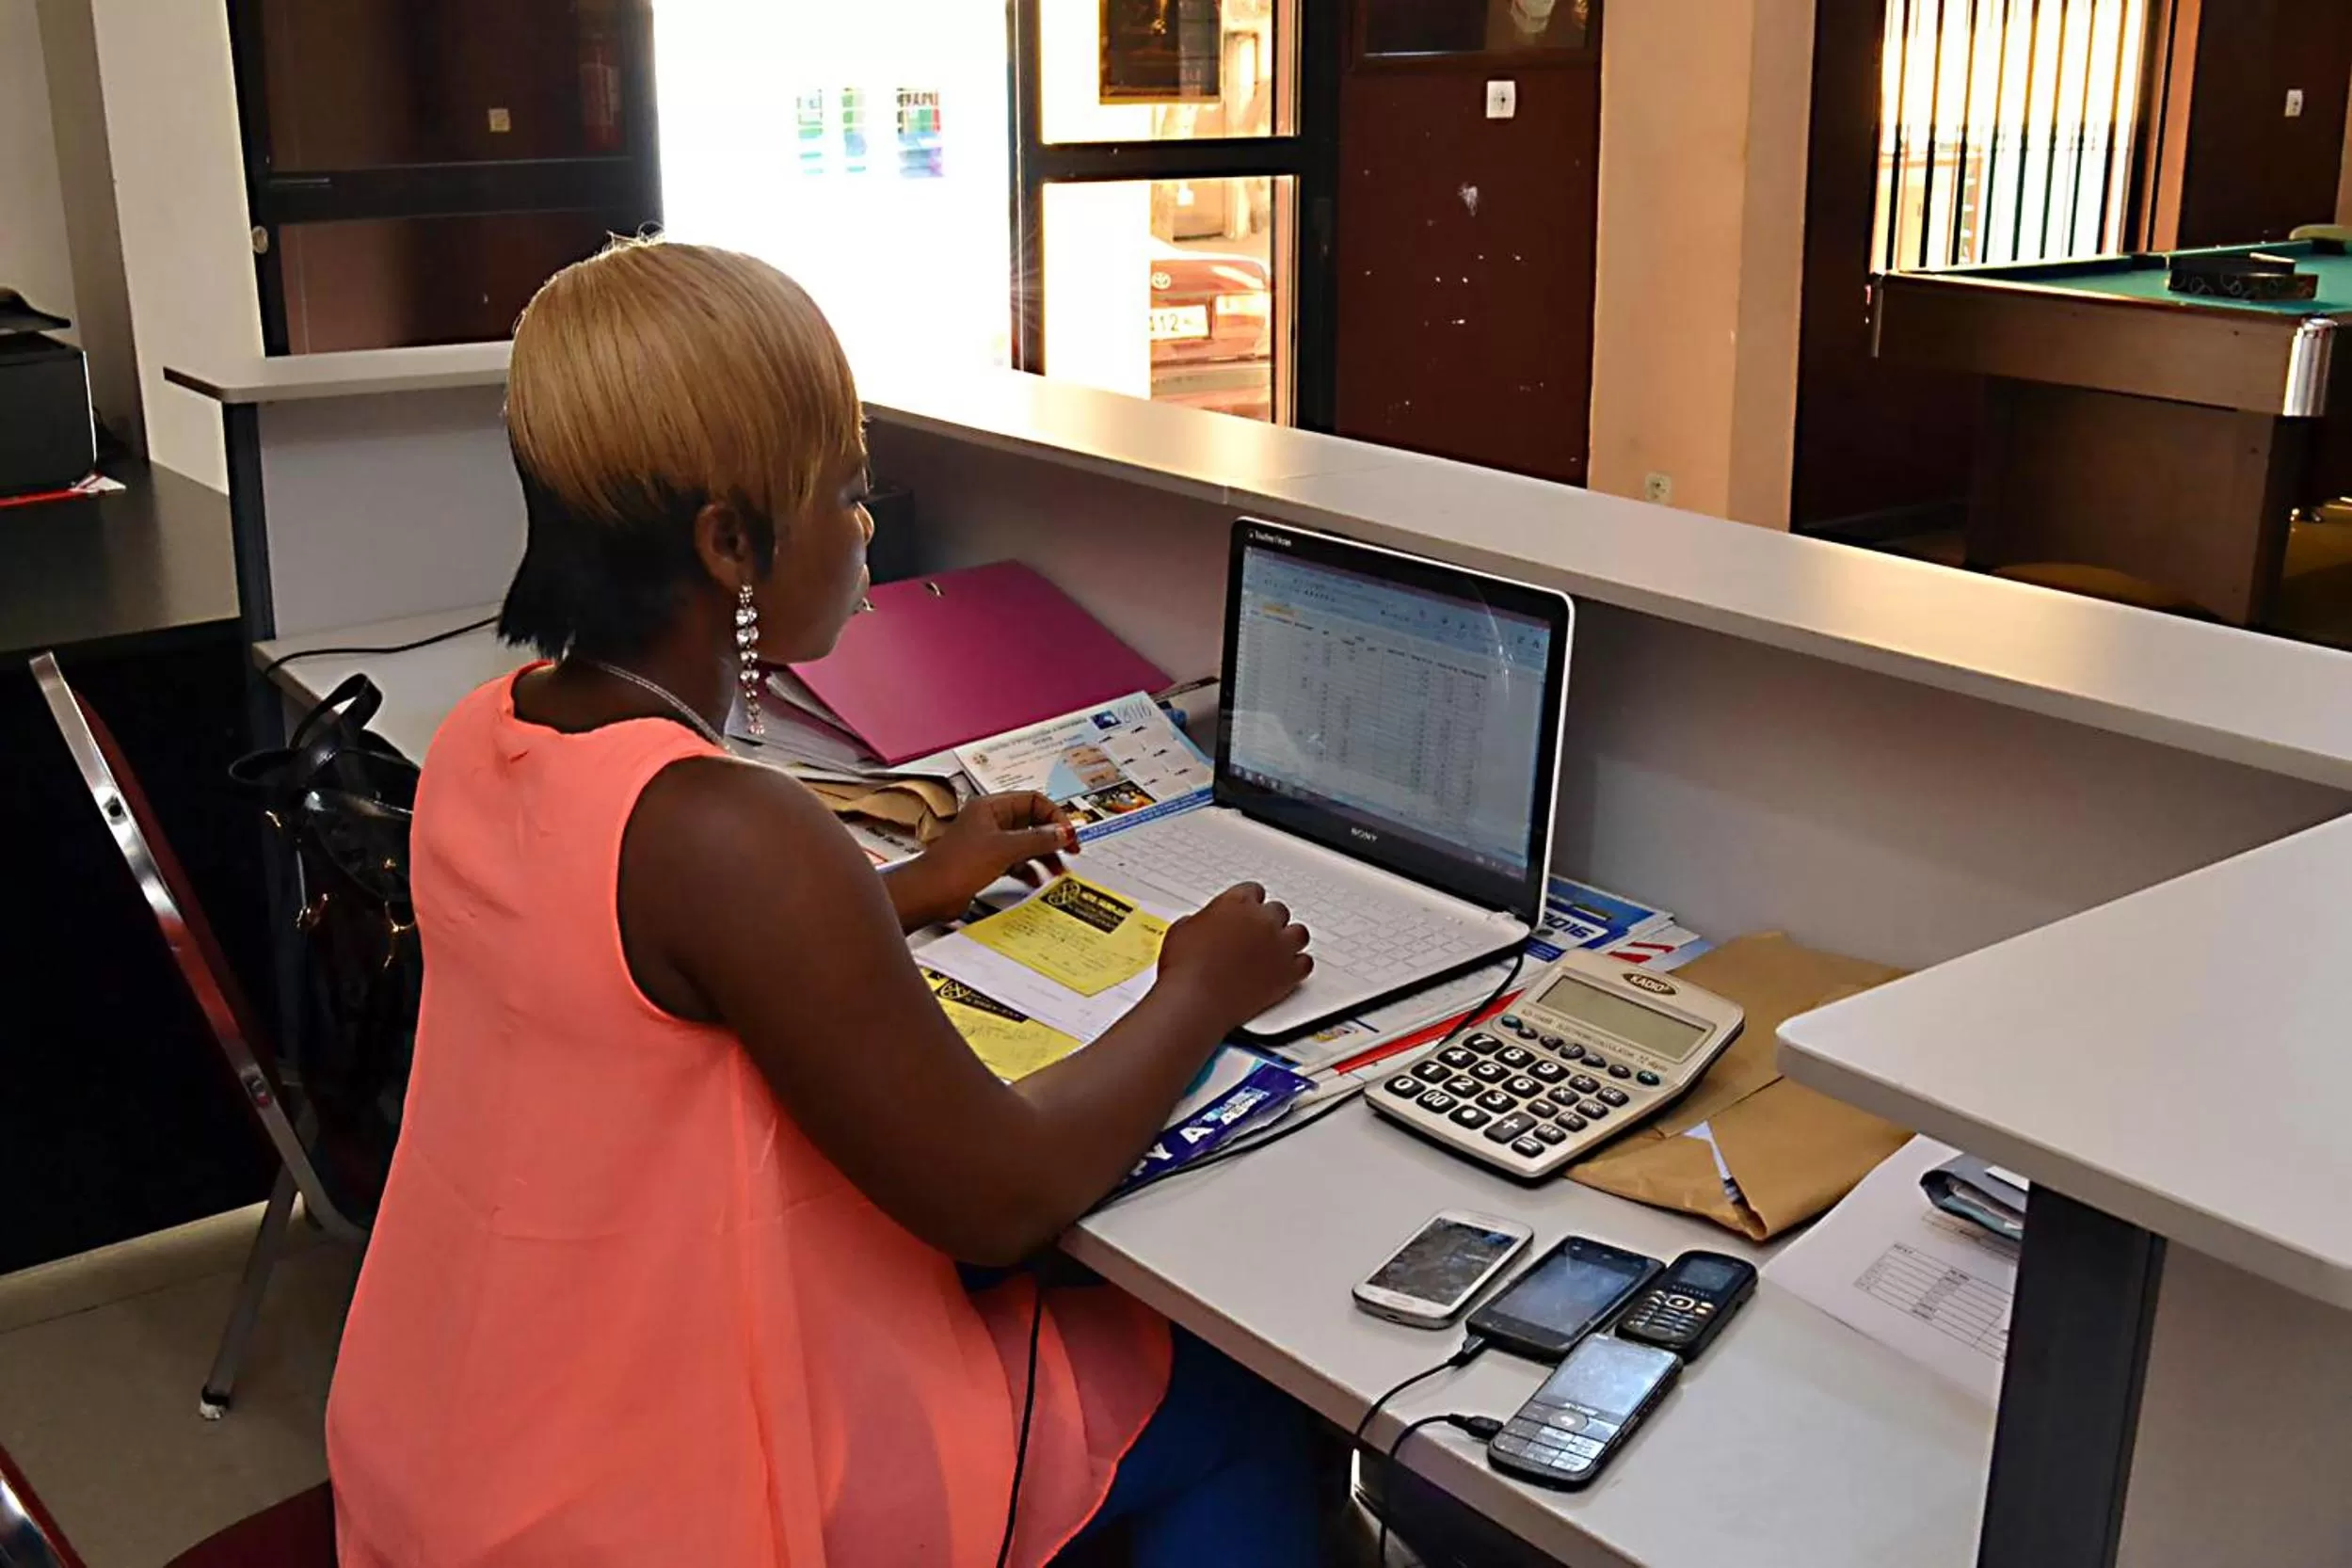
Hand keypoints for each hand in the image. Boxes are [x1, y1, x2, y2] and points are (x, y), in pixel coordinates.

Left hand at [887, 792, 1076, 928]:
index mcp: (991, 807)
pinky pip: (1016, 862)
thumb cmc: (953, 866)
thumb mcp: (1004, 849)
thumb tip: (1062, 832)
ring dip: (1044, 856)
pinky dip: (1029, 869)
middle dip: (1052, 838)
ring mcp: (989, 843)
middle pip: (1032, 822)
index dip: (1054, 815)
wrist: (929, 894)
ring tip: (1058, 870)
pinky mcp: (987, 863)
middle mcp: (990, 821)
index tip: (1067, 833)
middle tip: (1070, 851)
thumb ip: (1037, 839)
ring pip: (1026, 844)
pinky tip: (1037, 879)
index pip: (1033, 801)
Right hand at [1153, 882, 1311, 1029]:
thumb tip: (1200, 926)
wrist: (1196, 1001)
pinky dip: (1298, 965)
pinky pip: (1306, 963)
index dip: (1249, 904)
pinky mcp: (1288, 972)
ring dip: (1289, 939)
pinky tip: (1289, 969)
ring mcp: (1279, 945)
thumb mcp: (1181, 931)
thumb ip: (1199, 921)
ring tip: (1278, 949)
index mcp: (1236, 903)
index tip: (1246, 913)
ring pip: (1298, 933)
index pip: (1253, 891)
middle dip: (1268, 922)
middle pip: (1278, 910)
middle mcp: (1262, 920)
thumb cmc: (1185, 969)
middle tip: (1258, 935)